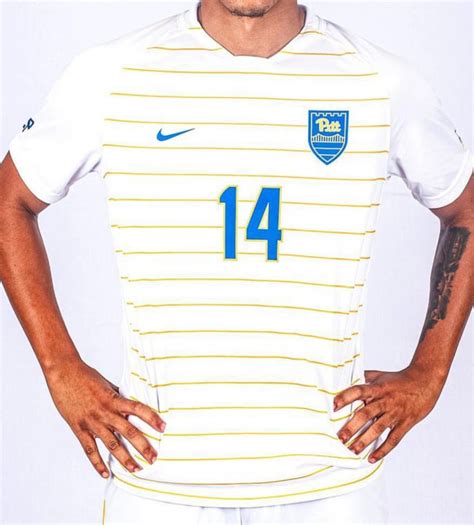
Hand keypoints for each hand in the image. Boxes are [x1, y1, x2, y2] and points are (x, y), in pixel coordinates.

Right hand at [44, 357, 165, 477]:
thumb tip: (131, 403)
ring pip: (112, 445)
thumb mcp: (107, 384)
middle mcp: (106, 413)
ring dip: (125, 459)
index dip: (152, 418)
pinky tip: (106, 474)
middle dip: (143, 447)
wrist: (63, 373)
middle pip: (129, 432)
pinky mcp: (79, 429)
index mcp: (115, 399)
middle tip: (153, 458)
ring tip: (136, 469)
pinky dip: (98, 463)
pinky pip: (90, 450)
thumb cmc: (86, 376)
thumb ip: (118, 396)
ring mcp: (92, 422)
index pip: (139, 409)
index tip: (163, 427)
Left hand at [333, 366, 445, 462]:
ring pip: (378, 429)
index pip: (358, 391)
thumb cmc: (398, 379)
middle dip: (352, 427)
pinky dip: (382, 450)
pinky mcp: (405, 423)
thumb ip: (362, 379)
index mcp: (376, 388)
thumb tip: (343, 379)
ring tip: (352, 450)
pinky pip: (393, 439)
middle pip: (366, 414)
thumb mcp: (379, 375)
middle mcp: (385, 401)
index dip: (346, 397)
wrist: (425, 382)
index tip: (334, 406)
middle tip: (340, 437)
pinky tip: (371, 458)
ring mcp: (395, 413)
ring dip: (364, 441)